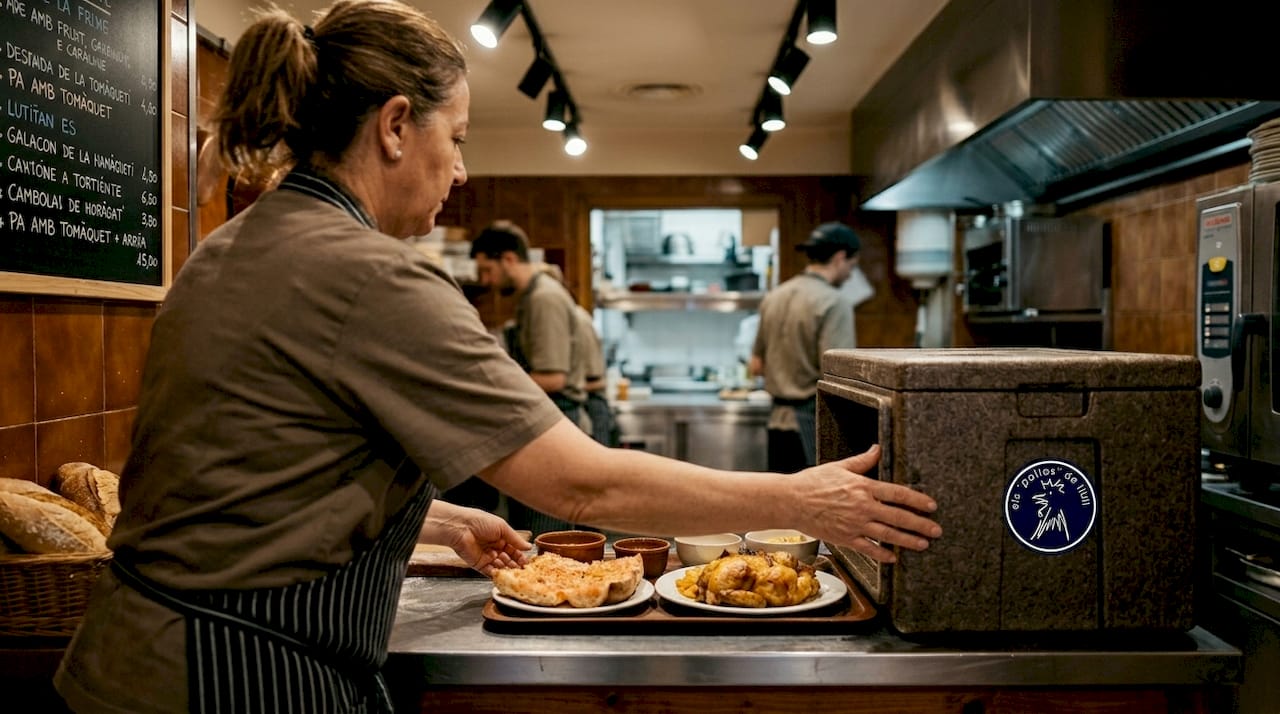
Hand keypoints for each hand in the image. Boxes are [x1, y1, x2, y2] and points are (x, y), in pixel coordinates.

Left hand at [420, 501, 530, 576]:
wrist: (460, 527)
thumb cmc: (479, 521)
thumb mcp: (502, 527)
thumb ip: (515, 539)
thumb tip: (528, 547)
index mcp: (500, 537)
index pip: (514, 549)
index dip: (520, 555)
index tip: (527, 562)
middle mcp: (494, 547)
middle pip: (508, 559)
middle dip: (515, 564)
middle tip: (522, 569)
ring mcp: (486, 557)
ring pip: (500, 566)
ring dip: (507, 568)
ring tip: (512, 570)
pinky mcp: (478, 564)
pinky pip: (489, 572)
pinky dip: (496, 574)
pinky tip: (502, 573)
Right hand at [798, 445, 941, 563]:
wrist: (791, 501)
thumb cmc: (813, 482)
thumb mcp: (839, 466)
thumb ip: (862, 461)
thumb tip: (878, 448)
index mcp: (863, 487)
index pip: (898, 494)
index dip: (917, 500)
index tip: (931, 506)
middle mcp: (863, 507)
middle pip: (898, 517)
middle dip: (920, 525)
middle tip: (936, 530)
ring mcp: (855, 524)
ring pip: (888, 534)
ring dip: (908, 541)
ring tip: (924, 545)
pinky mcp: (845, 538)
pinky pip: (868, 548)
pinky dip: (882, 554)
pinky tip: (894, 558)